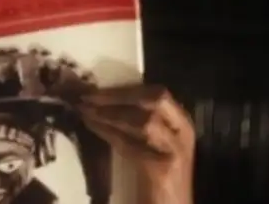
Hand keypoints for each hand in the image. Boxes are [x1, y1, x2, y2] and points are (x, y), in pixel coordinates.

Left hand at [80, 84, 194, 203]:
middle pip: (155, 100)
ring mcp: (175, 151)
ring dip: (109, 114)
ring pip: (144, 121)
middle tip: (88, 96)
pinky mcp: (162, 169)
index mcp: (182, 124)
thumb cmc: (157, 181)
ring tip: (85, 111)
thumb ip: (137, 123)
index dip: (125, 89)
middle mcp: (184, 134)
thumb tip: (101, 100)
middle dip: (118, 96)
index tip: (96, 87)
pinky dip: (109, 134)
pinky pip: (132, 145)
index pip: (158, 93)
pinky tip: (92, 127)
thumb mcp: (152, 146)